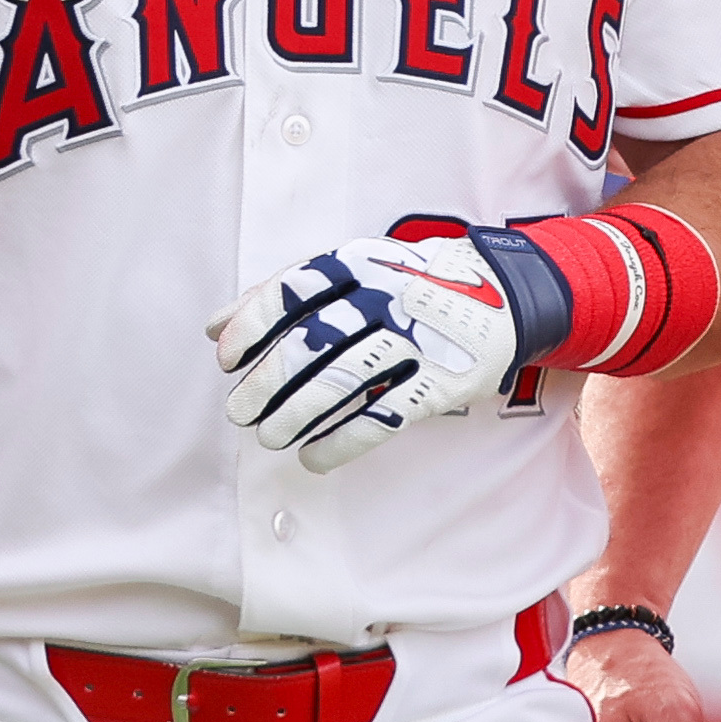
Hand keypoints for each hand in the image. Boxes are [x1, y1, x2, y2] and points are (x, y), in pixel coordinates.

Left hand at [209, 235, 527, 471]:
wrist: (506, 295)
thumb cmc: (408, 284)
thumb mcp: (354, 270)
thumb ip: (284, 292)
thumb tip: (215, 326)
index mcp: (360, 264)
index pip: (292, 292)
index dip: (252, 328)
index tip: (226, 361)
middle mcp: (389, 297)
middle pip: (312, 343)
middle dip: (266, 383)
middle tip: (239, 412)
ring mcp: (419, 339)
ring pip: (343, 382)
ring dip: (296, 415)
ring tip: (269, 438)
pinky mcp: (443, 382)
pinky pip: (384, 418)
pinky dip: (342, 442)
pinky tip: (314, 457)